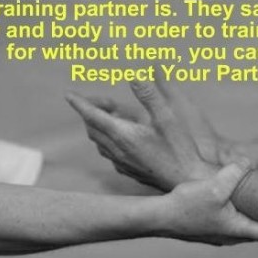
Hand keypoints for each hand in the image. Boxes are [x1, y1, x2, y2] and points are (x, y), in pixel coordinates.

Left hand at [66, 81, 216, 190]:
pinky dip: (106, 141)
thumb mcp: (168, 118)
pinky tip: (117, 140)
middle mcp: (118, 150)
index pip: (93, 116)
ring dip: (97, 127)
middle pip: (92, 129)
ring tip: (106, 117)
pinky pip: (108, 154)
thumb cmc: (180, 149)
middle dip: (89, 112)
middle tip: (97, 101)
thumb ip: (149, 96)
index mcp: (124, 135)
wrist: (188, 180)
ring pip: (99, 143)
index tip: (68, 95)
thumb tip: (134, 77)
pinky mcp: (129, 171)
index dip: (80, 103)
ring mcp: (122, 163)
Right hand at [158, 161, 257, 247]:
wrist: (158, 217)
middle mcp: (233, 235)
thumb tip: (249, 163)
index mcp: (239, 228)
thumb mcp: (215, 185)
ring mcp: (220, 233)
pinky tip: (242, 204)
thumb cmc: (186, 205)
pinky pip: (234, 219)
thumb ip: (237, 172)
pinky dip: (245, 213)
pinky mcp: (210, 226)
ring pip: (249, 224)